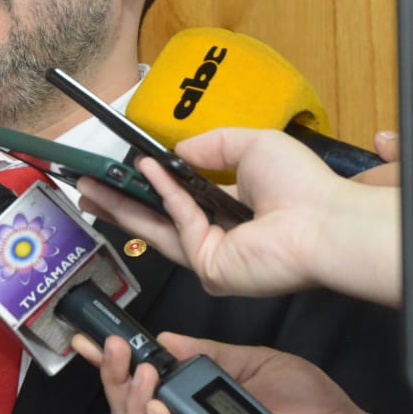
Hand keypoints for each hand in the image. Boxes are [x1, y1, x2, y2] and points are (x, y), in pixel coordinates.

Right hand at [75, 332, 384, 413]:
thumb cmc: (310, 402)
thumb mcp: (252, 361)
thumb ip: (206, 354)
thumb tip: (165, 337)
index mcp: (196, 400)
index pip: (143, 384)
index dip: (112, 366)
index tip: (89, 341)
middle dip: (113, 382)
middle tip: (115, 351)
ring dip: (131, 408)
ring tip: (141, 376)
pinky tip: (160, 410)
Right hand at [77, 127, 398, 304]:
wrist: (323, 222)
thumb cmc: (303, 187)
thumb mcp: (252, 146)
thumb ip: (211, 145)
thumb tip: (177, 151)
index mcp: (234, 209)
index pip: (183, 199)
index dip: (153, 183)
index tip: (127, 167)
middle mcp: (221, 235)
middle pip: (159, 219)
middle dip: (121, 201)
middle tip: (90, 184)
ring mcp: (213, 255)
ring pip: (155, 229)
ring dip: (121, 206)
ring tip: (89, 186)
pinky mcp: (209, 267)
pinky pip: (177, 224)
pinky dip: (160, 194)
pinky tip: (145, 169)